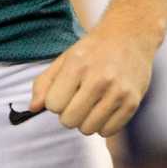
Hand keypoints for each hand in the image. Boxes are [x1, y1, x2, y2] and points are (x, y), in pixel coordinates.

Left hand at [27, 22, 155, 136]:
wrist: (130, 35)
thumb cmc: (93, 50)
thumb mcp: (64, 59)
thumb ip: (44, 83)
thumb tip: (33, 108)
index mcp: (77, 66)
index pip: (53, 105)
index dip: (55, 102)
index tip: (64, 92)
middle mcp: (99, 79)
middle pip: (69, 120)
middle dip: (68, 114)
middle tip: (77, 101)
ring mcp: (118, 92)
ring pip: (88, 129)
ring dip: (85, 121)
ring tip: (91, 105)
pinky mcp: (133, 102)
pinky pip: (108, 131)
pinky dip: (102, 125)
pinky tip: (104, 109)